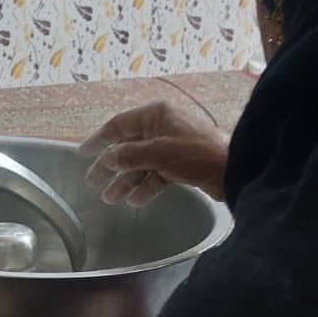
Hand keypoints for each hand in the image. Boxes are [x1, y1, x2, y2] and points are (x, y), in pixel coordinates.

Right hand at [80, 98, 228, 204]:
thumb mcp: (158, 152)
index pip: (118, 126)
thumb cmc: (196, 153)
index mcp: (156, 115)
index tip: (82, 154)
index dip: (98, 140)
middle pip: (128, 147)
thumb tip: (108, 160)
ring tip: (111, 199)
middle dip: (110, 167)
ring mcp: (172, 148)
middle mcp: (162, 128)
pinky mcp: (182, 165)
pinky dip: (146, 187)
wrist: (234, 169)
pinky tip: (136, 201)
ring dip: (125, 181)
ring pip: (141, 164)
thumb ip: (128, 155)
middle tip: (93, 183)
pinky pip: (156, 176)